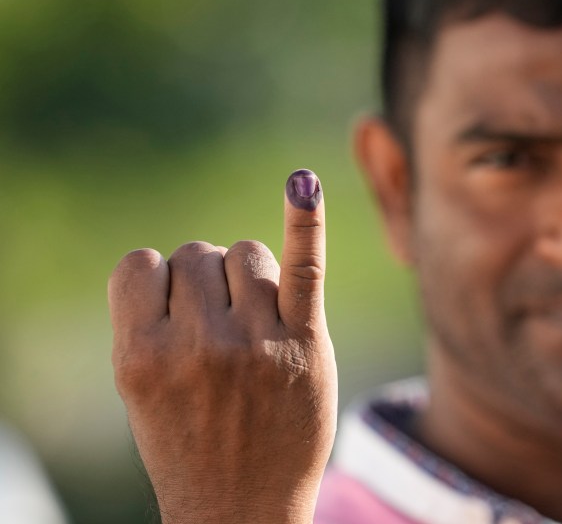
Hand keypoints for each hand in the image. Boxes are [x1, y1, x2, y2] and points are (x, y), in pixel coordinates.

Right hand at [109, 169, 336, 523]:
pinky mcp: (306, 343)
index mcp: (139, 355)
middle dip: (207, 285)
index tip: (173, 320)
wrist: (242, 509)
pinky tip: (303, 185)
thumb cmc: (190, 442)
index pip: (142, 264)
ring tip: (254, 326)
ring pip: (248, 251)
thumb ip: (155, 319)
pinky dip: (304, 221)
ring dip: (250, 277)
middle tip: (219, 339)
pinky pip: (303, 267)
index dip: (159, 285)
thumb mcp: (142, 388)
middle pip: (200, 254)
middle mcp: (197, 345)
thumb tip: (202, 252)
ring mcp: (256, 342)